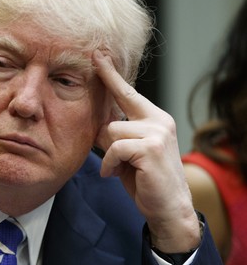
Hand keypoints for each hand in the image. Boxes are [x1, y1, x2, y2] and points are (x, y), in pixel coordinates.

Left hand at [93, 50, 200, 252]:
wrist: (168, 208)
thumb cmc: (145, 180)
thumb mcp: (128, 152)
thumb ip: (116, 133)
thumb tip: (97, 122)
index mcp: (155, 118)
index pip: (128, 93)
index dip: (111, 75)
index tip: (98, 55)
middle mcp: (159, 120)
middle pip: (115, 112)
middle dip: (105, 133)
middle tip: (115, 150)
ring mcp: (157, 132)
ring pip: (111, 131)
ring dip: (109, 154)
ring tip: (120, 168)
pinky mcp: (150, 147)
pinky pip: (114, 148)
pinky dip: (110, 164)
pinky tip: (116, 174)